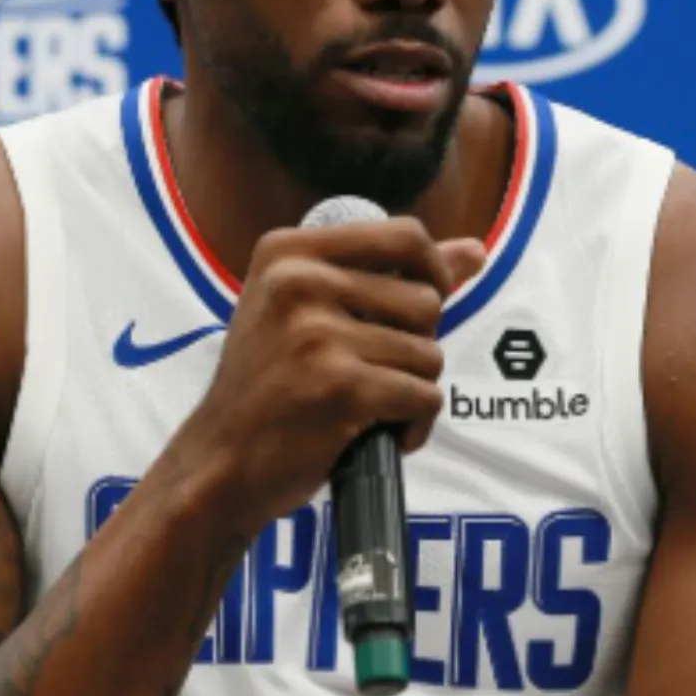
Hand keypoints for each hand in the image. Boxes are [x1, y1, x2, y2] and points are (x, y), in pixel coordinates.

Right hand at [171, 217, 485, 539]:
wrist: (221, 460)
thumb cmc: (267, 384)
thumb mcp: (305, 309)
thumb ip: (388, 273)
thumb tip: (473, 251)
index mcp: (287, 252)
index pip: (404, 234)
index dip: (432, 271)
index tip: (420, 305)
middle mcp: (299, 282)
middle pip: (426, 299)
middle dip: (416, 345)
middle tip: (371, 372)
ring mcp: (317, 334)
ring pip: (429, 354)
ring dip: (411, 389)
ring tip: (368, 406)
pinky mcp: (339, 386)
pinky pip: (423, 397)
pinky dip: (413, 425)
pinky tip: (378, 433)